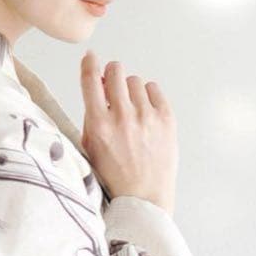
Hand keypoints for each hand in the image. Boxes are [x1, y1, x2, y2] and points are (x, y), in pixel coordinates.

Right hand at [79, 50, 177, 215]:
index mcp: (99, 124)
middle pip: (116, 71)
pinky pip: (154, 90)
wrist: (143, 198)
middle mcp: (122, 116)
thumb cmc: (114, 176)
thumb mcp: (90, 149)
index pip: (91, 80)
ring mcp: (146, 117)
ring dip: (130, 90)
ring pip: (135, 81)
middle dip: (112, 75)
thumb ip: (91, 117)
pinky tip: (144, 112)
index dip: (89, 63)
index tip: (90, 57)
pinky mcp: (166, 119)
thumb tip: (99, 88)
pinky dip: (148, 96)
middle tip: (113, 86)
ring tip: (131, 109)